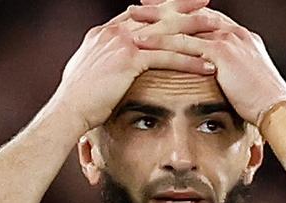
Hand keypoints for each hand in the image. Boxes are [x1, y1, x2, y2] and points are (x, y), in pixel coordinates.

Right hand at [50, 0, 218, 131]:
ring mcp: (122, 43)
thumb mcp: (86, 72)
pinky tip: (207, 66)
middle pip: (156, 15)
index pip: (138, 14)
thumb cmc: (76, 99)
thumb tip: (106, 65)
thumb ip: (100, 62)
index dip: (160, 7)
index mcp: (104, 33)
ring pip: (166, 33)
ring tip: (217, 30)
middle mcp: (114, 32)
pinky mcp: (129, 60)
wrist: (68, 109)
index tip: (178, 3)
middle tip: (205, 2)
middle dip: (183, 7)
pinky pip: (167, 58)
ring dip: (194, 31)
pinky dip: (189, 62)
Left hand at [130, 3, 285, 123]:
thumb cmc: (262, 101)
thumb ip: (232, 71)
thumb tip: (219, 76)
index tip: (160, 9)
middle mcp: (234, 32)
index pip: (205, 16)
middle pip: (192, 13)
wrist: (277, 108)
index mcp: (239, 36)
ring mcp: (228, 39)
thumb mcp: (246, 79)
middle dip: (165, 7)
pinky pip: (186, 44)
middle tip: (141, 5)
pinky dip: (163, 42)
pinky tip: (144, 43)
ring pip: (185, 24)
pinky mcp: (222, 53)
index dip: (182, 11)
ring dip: (158, 21)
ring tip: (134, 19)